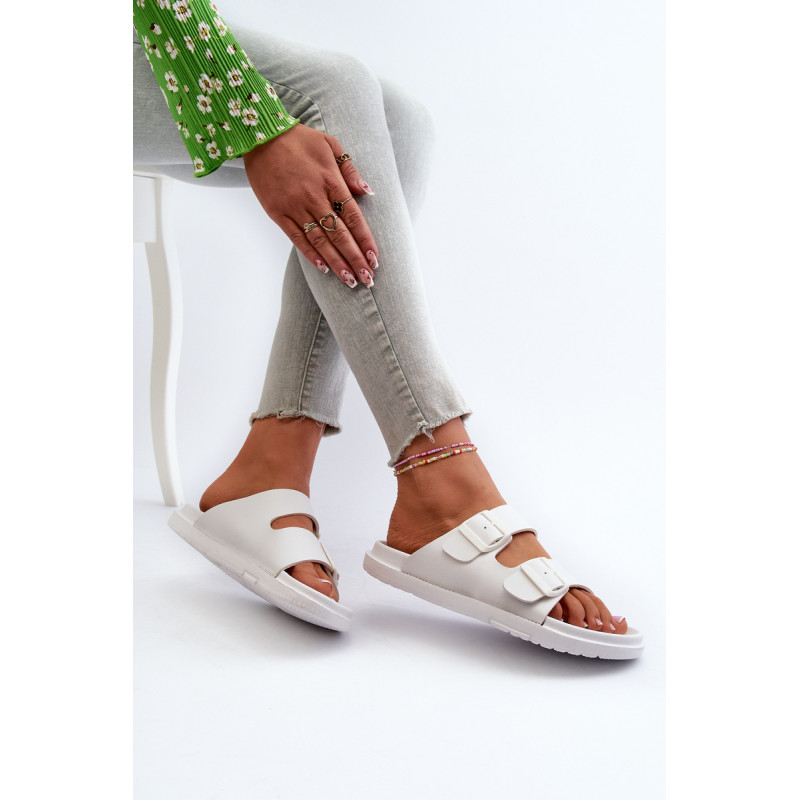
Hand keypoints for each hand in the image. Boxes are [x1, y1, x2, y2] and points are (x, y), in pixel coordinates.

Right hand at [242, 124, 378, 288]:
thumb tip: (367, 191)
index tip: (375, 258)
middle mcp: (313, 196)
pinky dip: (310, 254)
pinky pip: (296, 238)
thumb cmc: (299, 139)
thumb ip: (349, 169)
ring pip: (320, 241)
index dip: (365, 240)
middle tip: (368, 279)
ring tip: (349, 280)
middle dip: (355, 259)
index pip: (353, 216)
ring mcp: (294, 206)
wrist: (259, 136)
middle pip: (339, 234)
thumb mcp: (330, 143)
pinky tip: (323, 268)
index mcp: (330, 180)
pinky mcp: (277, 213)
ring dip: (336, 263)